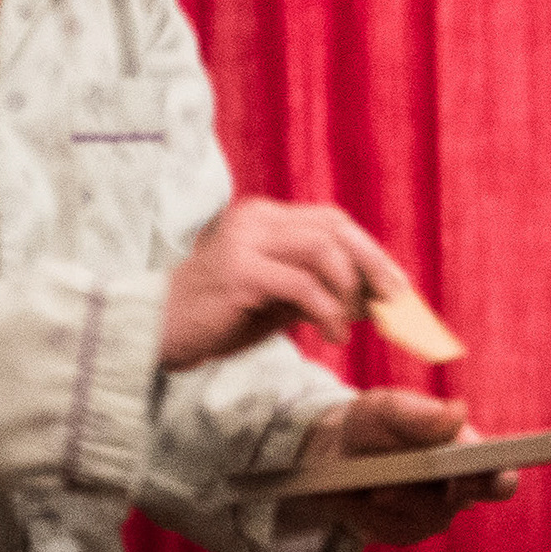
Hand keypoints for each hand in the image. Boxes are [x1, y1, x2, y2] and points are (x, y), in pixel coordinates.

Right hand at [162, 198, 434, 370]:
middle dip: (373, 264)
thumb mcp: (277, 301)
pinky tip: (334, 335)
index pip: (332, 222)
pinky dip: (328, 311)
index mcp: (264, 217)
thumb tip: (373, 297)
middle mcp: (256, 218)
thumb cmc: (217, 318)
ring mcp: (245, 241)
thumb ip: (319, 290)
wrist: (153, 333)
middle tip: (395, 300)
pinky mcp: (239, 272)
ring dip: (349, 289)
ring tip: (354, 323)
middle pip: (334, 227)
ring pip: (323, 250)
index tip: (397, 286)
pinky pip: (302, 285)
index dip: (370, 251)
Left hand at [275, 384, 512, 547]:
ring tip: (366, 481)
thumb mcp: (386, 407)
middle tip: (391, 487)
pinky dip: (366, 510)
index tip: (472, 477)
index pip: (500, 477)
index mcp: (469, 452)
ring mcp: (433, 515)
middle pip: (460, 503)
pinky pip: (389, 528)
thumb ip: (419, 412)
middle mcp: (459, 488)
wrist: (338, 452)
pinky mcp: (404, 532)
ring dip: (388, 497)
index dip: (498, 481)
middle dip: (425, 494)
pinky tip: (355, 493)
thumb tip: (458, 412)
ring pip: (419, 517)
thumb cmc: (374, 423)